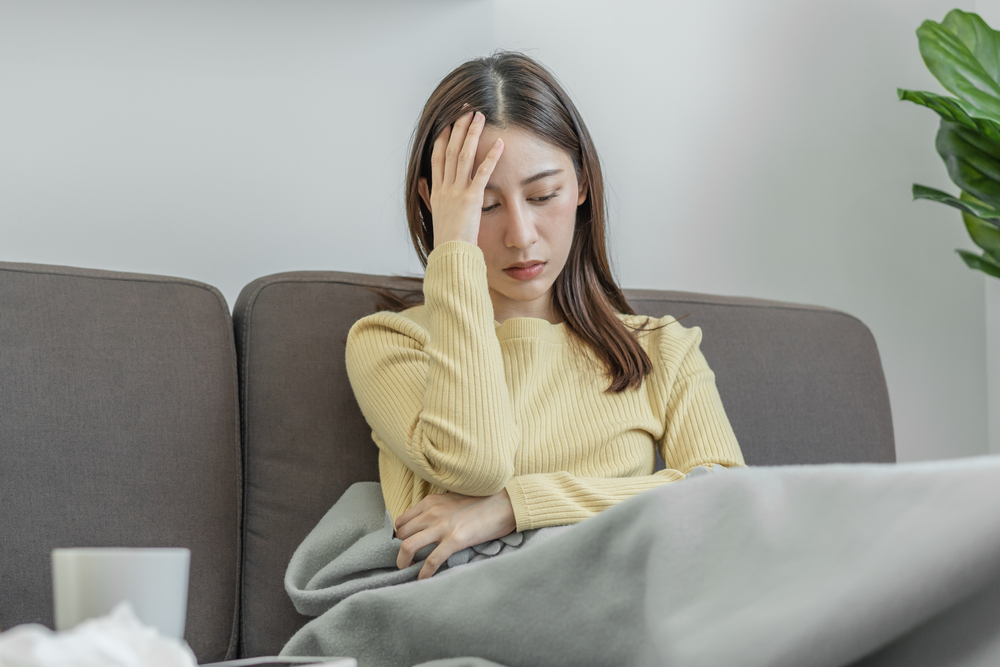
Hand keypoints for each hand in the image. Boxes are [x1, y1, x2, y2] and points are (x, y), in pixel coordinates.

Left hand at [394, 489, 516, 579]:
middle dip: (398, 548)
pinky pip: (431, 560)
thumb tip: (427, 525)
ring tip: (405, 570)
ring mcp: (442, 526)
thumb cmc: (482, 502)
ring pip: (408, 546)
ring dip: (402, 561)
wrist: (505, 502)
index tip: (404, 545)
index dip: (400, 535)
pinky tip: (422, 580)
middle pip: (401, 534)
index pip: (402, 520)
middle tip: (405, 559)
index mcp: (430, 502)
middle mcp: (432, 512)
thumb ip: (437, 509)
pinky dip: (423, 573)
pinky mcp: (455, 540)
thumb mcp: (452, 499)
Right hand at [421, 108, 504, 248]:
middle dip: (458, 128)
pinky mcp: (472, 199)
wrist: (450, 254)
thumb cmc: (446, 239)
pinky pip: (482, 173)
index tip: (447, 121)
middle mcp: (445, 187)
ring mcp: (457, 192)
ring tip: (480, 116)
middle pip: (450, 150)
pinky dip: (491, 157)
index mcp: (437, 190)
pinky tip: (500, 144)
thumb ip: (429, 196)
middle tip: (466, 110)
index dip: (442, 137)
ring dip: (472, 134)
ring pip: (464, 155)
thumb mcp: (434, 214)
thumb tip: (421, 184)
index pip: (438, 157)